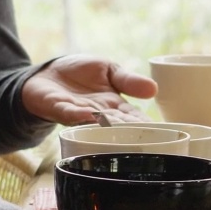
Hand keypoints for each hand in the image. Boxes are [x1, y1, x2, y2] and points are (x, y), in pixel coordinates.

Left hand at [22, 55, 155, 125]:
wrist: (47, 74)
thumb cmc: (80, 74)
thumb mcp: (110, 70)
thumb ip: (128, 80)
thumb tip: (154, 89)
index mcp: (114, 106)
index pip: (134, 118)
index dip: (146, 125)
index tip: (163, 134)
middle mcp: (98, 115)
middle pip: (117, 126)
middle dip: (129, 131)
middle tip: (145, 139)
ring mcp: (78, 114)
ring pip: (95, 124)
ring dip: (106, 127)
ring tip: (120, 130)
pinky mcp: (58, 108)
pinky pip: (69, 113)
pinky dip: (78, 114)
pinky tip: (89, 114)